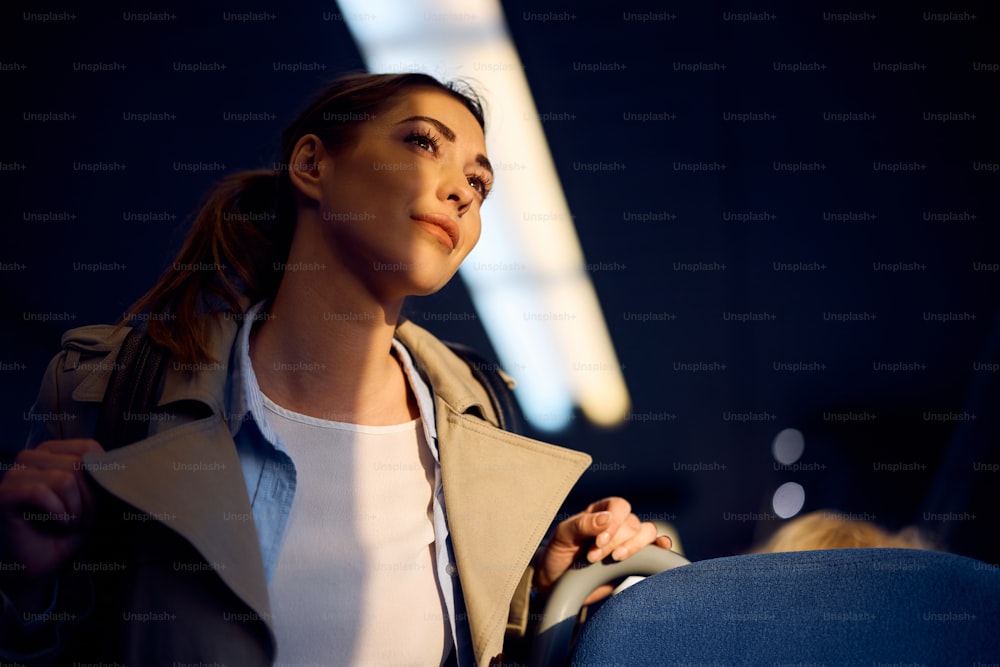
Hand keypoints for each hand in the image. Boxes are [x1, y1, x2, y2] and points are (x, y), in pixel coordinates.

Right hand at [0, 439, 103, 591]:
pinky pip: (41, 493)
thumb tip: (113, 464)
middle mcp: (31, 457)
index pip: (89, 447)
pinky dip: (57, 514)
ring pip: (64, 478)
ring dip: (74, 509)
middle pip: (78, 464)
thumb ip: (98, 476)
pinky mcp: (4, 494)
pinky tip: (57, 525)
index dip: (99, 478)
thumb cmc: (66, 529)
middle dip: (88, 499)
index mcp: (52, 451)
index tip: (93, 502)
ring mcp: (14, 474)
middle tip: (79, 520)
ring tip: (68, 524)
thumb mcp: (91, 499)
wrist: (40, 564)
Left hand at [535, 496, 672, 605]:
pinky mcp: (636, 560)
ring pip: (647, 533)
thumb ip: (582, 525)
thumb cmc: (557, 555)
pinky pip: (656, 548)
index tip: (597, 543)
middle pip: (632, 523)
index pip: (619, 506)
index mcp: (600, 512)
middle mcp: (617, 523)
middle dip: (614, 542)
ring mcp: (628, 541)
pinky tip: (662, 550)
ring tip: (615, 560)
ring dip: (634, 547)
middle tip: (593, 558)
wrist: (557, 582)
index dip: (614, 523)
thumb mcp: (563, 537)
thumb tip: (607, 518)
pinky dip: (662, 546)